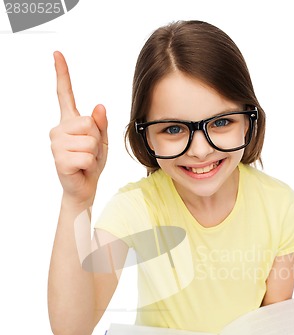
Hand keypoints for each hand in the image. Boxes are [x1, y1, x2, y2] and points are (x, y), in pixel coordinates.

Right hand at [49, 51, 108, 205]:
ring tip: (86, 160)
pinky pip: (87, 155)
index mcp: (70, 121)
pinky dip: (90, 164)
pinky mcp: (60, 159)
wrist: (84, 187)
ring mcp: (57, 144)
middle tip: (90, 152)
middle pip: (89, 123)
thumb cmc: (92, 163)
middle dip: (97, 139)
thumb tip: (99, 106)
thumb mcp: (102, 141)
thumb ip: (101, 124)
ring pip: (90, 140)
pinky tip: (82, 168)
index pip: (65, 93)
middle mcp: (59, 129)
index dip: (62, 73)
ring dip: (94, 153)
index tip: (57, 54)